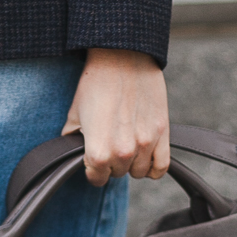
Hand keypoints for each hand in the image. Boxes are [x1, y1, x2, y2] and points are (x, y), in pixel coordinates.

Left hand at [62, 49, 169, 186]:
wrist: (121, 57)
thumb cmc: (95, 83)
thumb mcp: (73, 115)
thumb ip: (73, 142)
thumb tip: (75, 155)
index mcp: (98, 152)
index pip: (97, 179)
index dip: (93, 169)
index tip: (93, 158)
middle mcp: (122, 153)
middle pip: (118, 174)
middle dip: (112, 162)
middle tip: (110, 140)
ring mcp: (145, 144)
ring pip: (139, 172)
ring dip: (132, 162)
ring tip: (127, 143)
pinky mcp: (162, 133)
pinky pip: (162, 167)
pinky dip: (154, 167)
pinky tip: (146, 156)